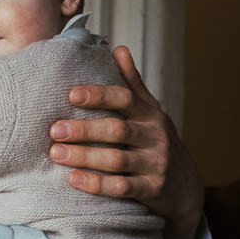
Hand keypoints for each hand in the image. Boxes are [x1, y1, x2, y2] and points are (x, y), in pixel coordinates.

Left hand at [49, 46, 205, 238]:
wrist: (185, 186)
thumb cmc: (156, 142)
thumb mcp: (149, 112)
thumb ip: (132, 84)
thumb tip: (118, 48)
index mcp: (150, 114)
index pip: (125, 99)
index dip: (99, 95)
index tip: (71, 95)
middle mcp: (155, 137)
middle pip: (117, 130)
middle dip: (84, 129)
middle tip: (54, 130)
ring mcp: (156, 164)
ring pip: (116, 160)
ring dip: (84, 157)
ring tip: (56, 153)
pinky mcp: (152, 189)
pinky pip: (121, 188)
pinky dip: (96, 184)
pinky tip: (73, 179)